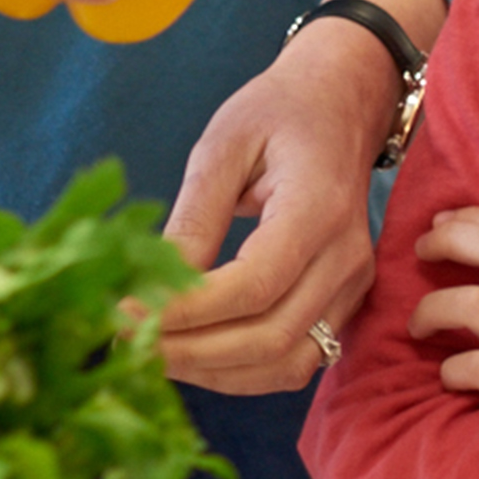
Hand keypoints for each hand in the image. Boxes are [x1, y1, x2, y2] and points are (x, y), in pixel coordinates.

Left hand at [158, 16, 396, 393]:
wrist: (339, 105)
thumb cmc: (277, 112)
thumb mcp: (223, 143)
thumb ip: (195, 217)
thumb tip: (155, 285)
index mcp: (318, 207)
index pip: (254, 285)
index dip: (188, 312)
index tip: (126, 313)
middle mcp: (346, 256)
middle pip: (270, 337)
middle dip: (191, 352)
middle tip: (124, 341)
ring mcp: (353, 284)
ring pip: (286, 363)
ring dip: (214, 373)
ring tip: (150, 353)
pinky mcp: (345, 301)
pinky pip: (297, 359)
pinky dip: (242, 371)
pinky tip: (192, 353)